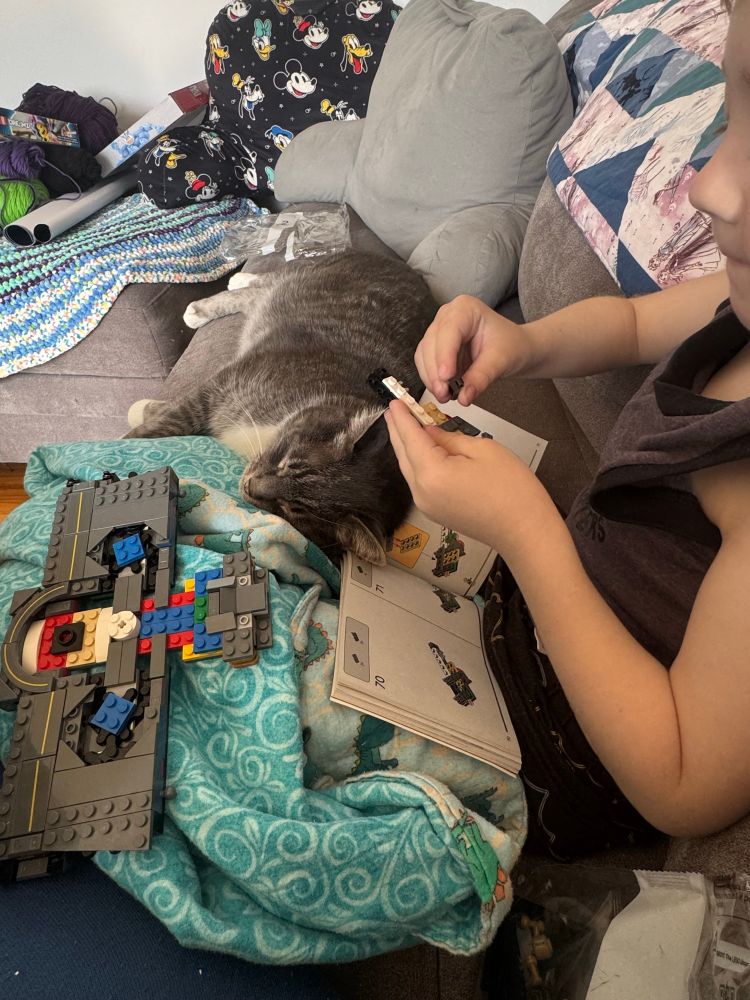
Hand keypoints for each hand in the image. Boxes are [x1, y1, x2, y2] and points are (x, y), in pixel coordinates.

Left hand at [385, 400, 555, 558]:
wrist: (524, 531)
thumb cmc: (512, 490)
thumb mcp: (482, 450)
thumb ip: (449, 438)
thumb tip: (429, 432)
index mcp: (433, 473)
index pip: (410, 437)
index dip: (402, 417)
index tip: (395, 401)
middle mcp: (422, 492)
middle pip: (403, 454)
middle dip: (398, 430)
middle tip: (394, 410)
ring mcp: (426, 505)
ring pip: (409, 468)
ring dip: (405, 446)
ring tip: (403, 426)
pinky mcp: (435, 512)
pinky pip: (419, 481)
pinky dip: (416, 463)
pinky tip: (419, 451)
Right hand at [415, 295, 533, 405]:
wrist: (514, 350)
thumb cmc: (511, 345)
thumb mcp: (501, 360)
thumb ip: (482, 377)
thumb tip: (464, 396)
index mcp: (465, 309)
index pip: (448, 331)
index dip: (444, 355)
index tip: (446, 377)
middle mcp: (447, 316)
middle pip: (431, 344)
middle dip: (435, 371)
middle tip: (444, 394)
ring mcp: (439, 332)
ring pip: (424, 355)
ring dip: (431, 378)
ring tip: (445, 396)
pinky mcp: (436, 349)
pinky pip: (426, 365)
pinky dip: (432, 380)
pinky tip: (444, 392)